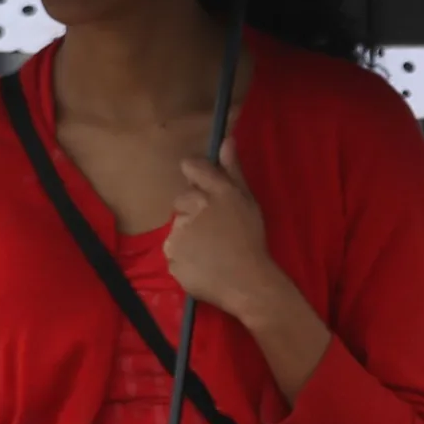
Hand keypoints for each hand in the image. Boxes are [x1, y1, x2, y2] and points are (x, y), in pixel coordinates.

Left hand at [164, 143, 290, 324]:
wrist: (249, 284)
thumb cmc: (252, 242)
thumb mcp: (249, 203)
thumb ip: (233, 171)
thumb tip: (225, 139)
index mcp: (217, 192)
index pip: (192, 168)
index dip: (196, 178)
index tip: (204, 194)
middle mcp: (196, 207)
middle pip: (182, 201)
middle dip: (192, 213)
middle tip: (214, 233)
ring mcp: (180, 233)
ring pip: (177, 228)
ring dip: (188, 237)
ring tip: (210, 252)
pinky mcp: (171, 256)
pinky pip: (173, 252)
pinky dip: (184, 258)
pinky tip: (202, 265)